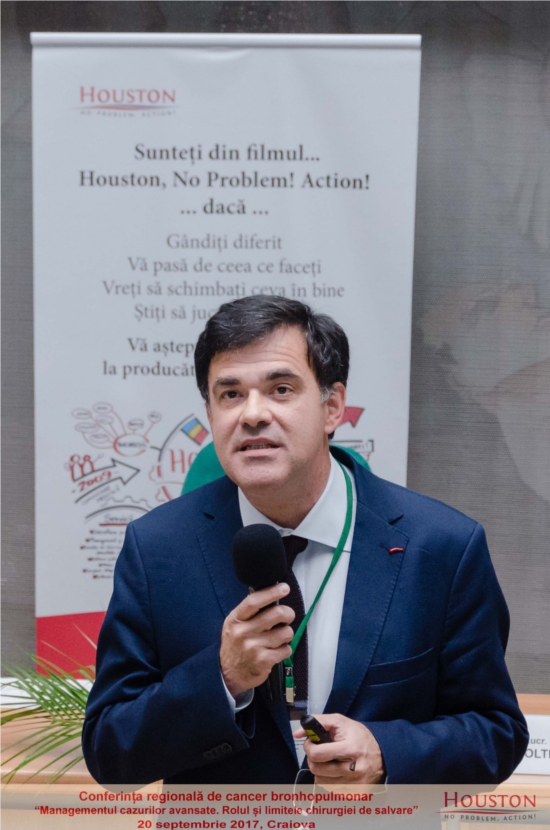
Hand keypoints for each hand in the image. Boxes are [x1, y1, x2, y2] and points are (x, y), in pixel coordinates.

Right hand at [220, 583, 294, 698]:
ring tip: (278, 638)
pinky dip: (285, 649)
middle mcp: (243, 632)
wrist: (228, 675)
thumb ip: (250, 612)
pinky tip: (276, 651)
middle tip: (287, 616)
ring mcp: (254, 647)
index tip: (285, 588)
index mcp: (236, 619)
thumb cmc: (235, 645)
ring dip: (286, 634)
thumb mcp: (234, 625)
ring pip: (286, 632)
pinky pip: (286, 649)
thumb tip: (273, 596)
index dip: (271, 593)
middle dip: (288, 613)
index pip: (254, 602)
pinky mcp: (264, 661)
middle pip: (276, 614)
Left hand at [293, 713, 384, 785]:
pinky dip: (329, 780)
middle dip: (313, 758)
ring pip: (320, 781)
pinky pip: (330, 790)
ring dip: (320, 770)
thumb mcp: (341, 722)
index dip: (309, 747)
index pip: (317, 754)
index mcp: (350, 748)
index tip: (311, 743)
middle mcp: (353, 769)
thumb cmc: (360, 737)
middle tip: (320, 752)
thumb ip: (318, 722)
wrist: (384, 755)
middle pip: (316, 769)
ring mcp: (354, 784)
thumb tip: (297, 733)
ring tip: (329, 761)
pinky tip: (336, 771)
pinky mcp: (355, 794)